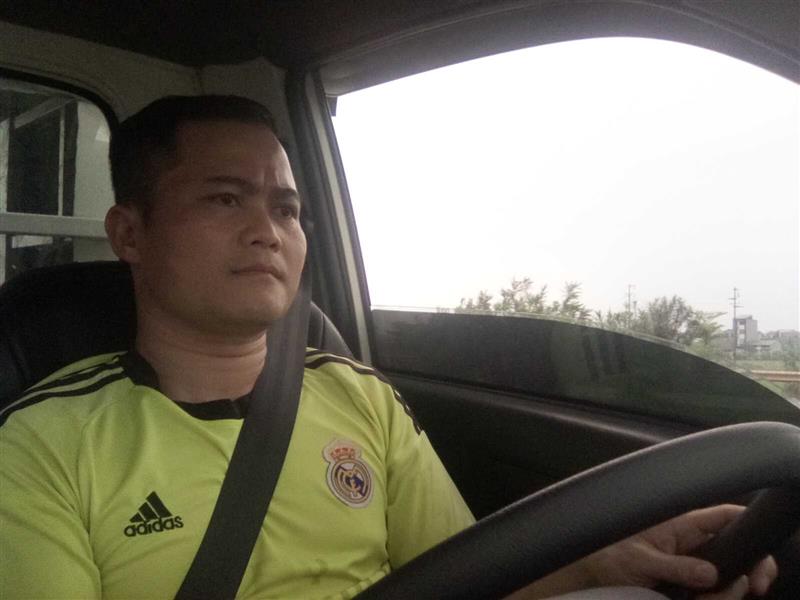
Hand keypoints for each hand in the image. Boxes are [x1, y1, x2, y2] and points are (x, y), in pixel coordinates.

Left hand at [584, 505, 777, 597]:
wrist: (591, 570)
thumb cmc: (609, 554)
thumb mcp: (640, 560)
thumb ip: (674, 565)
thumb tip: (710, 574)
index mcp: (682, 525)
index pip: (725, 516)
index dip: (747, 529)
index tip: (758, 560)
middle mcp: (691, 542)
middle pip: (736, 549)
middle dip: (749, 569)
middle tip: (751, 589)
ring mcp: (691, 562)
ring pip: (728, 575)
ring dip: (728, 591)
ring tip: (706, 599)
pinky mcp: (688, 582)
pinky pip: (712, 591)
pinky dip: (714, 598)